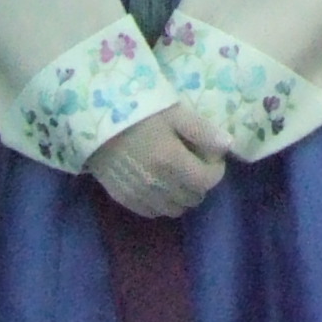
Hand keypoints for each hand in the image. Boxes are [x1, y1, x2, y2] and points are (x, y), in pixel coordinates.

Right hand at [89, 105, 228, 219]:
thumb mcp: (173, 111)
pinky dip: (162, 202)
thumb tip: (228, 146)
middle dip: (200, 182)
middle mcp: (157, 184)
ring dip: (182, 195)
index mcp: (171, 161)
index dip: (216, 169)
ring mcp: (139, 195)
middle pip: (194, 198)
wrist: (93, 117)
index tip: (211, 155)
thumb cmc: (137, 109)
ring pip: (175, 209)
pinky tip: (158, 182)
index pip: (208, 181)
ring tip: (176, 173)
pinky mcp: (123, 199)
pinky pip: (153, 212)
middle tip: (193, 162)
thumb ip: (202, 130)